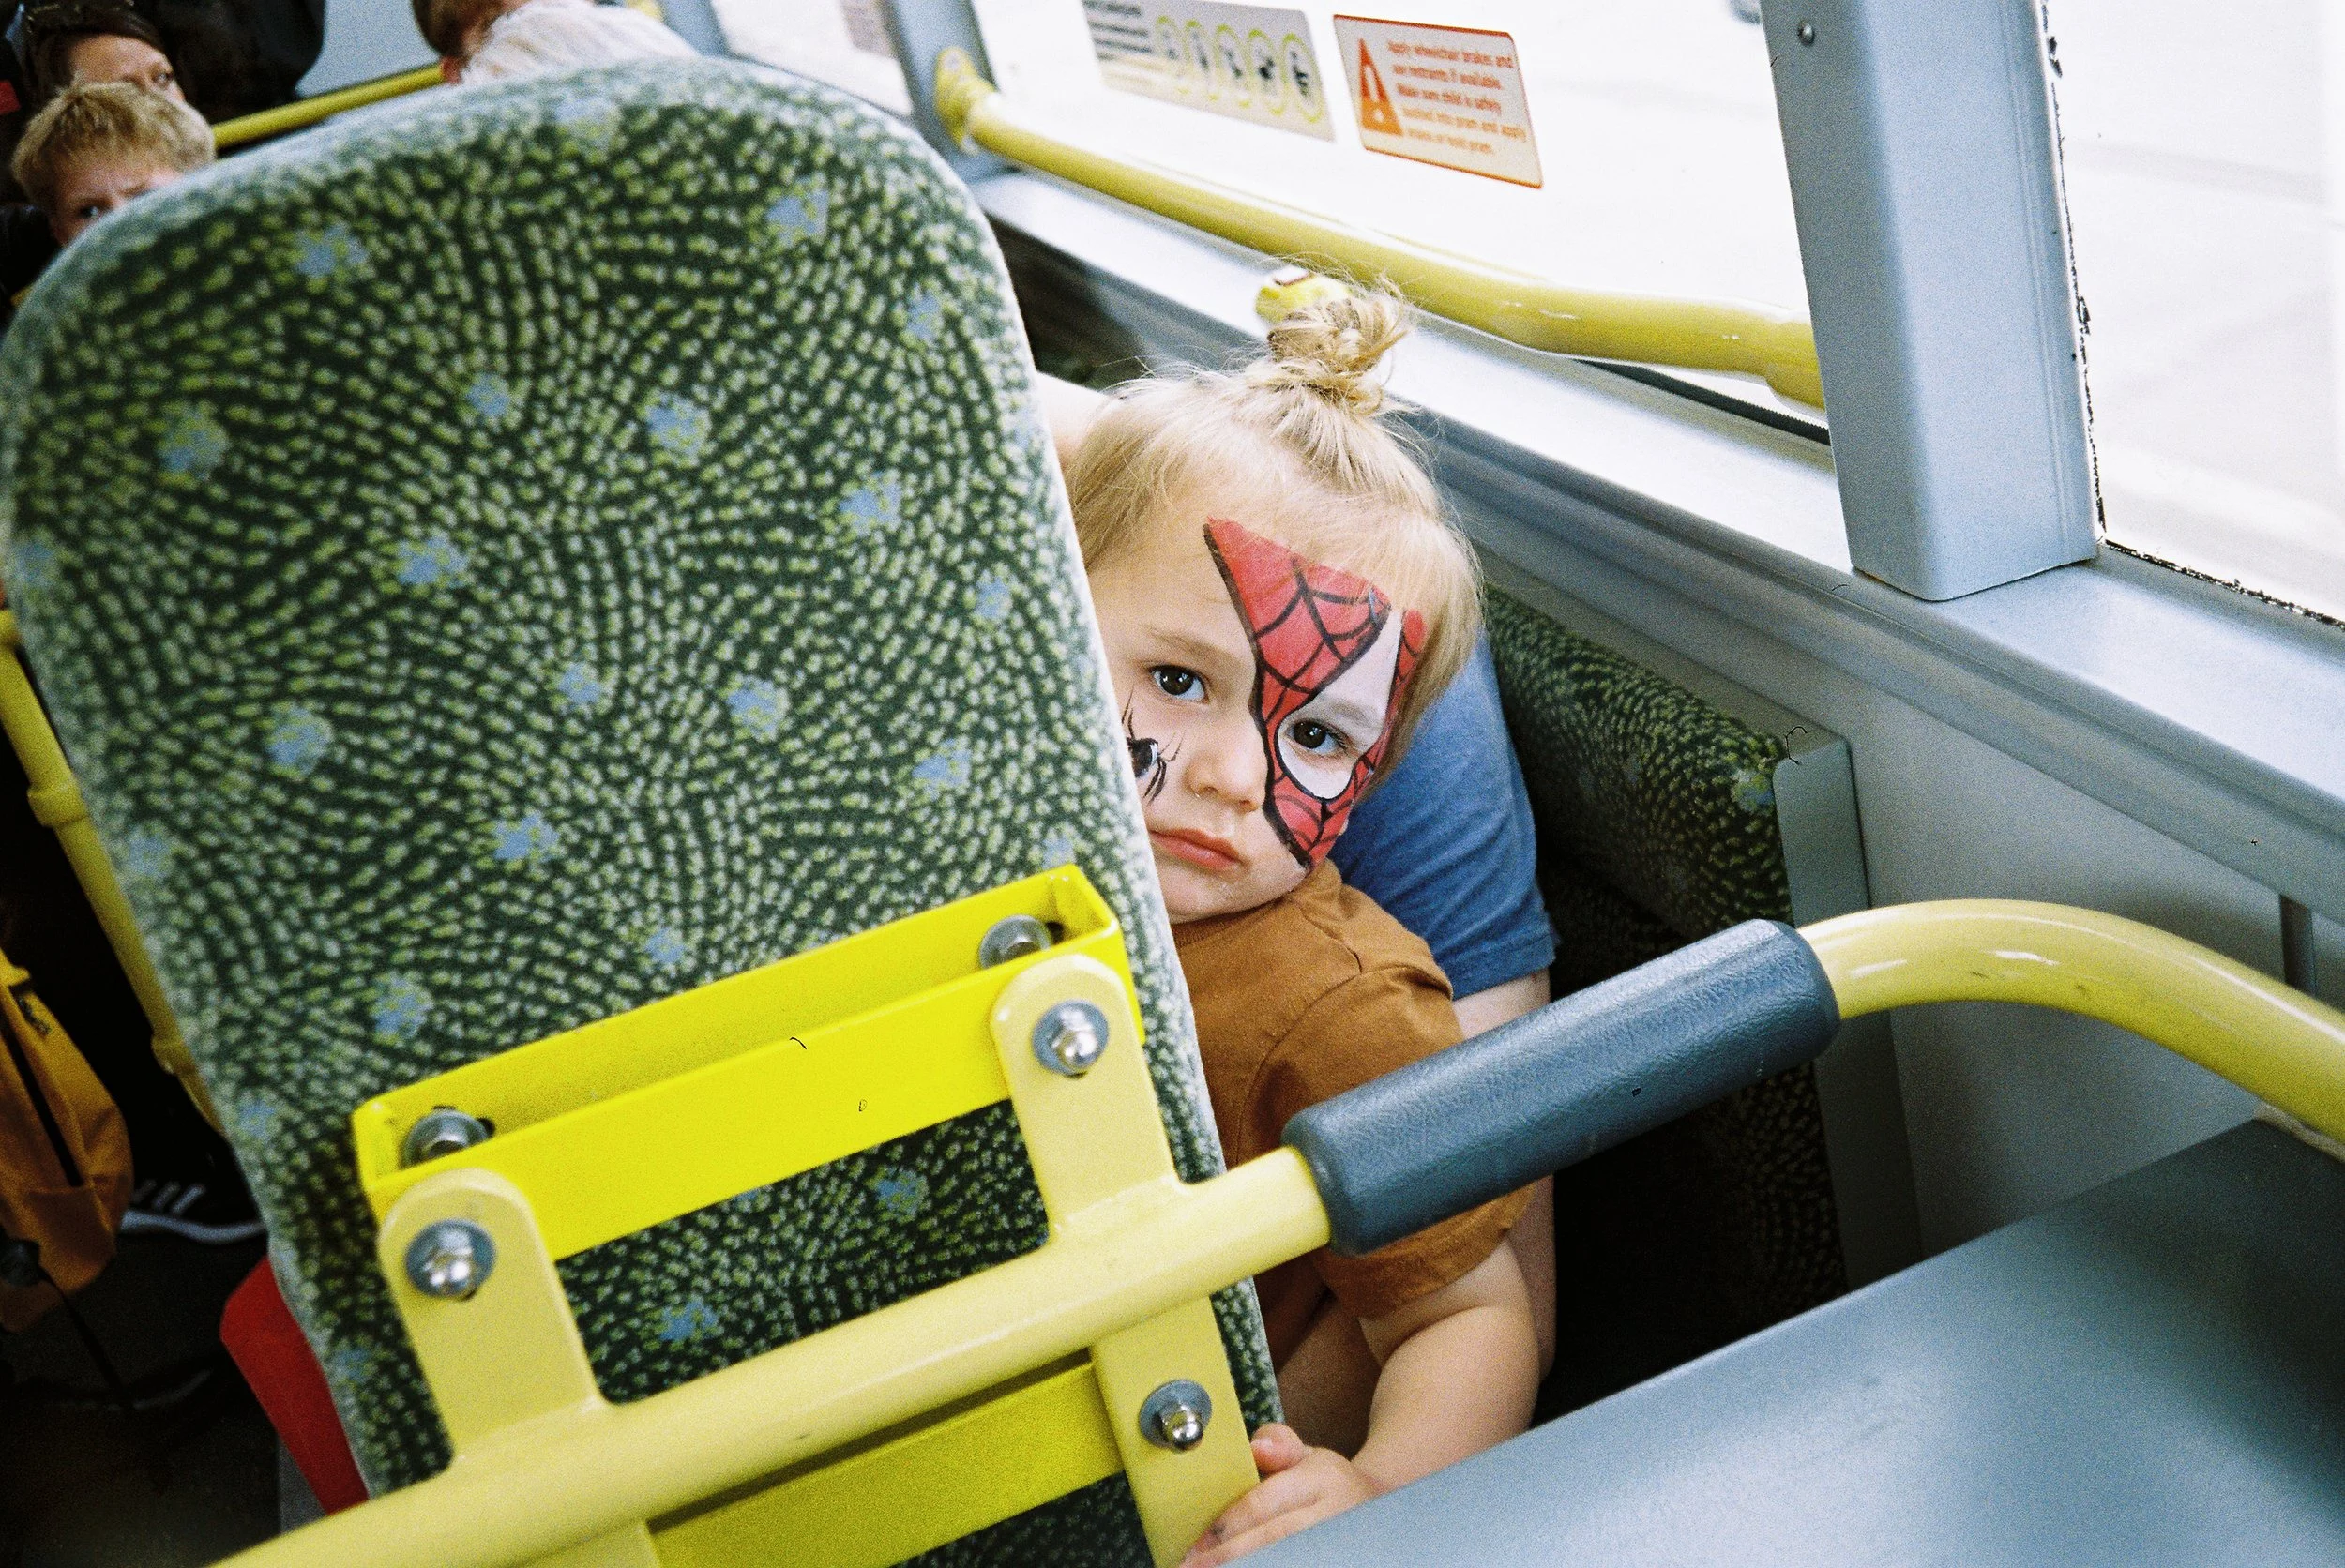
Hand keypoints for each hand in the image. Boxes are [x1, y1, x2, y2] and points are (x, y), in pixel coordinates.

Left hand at [1178, 1424, 1382, 1565]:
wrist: (1371, 1503)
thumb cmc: (1323, 1479)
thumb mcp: (1305, 1453)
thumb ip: (1278, 1445)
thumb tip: (1257, 1448)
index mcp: (1322, 1478)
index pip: (1266, 1503)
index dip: (1228, 1524)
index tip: (1197, 1541)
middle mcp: (1333, 1513)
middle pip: (1275, 1539)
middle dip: (1230, 1554)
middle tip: (1193, 1565)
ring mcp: (1337, 1541)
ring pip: (1286, 1556)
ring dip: (1245, 1565)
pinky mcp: (1335, 1557)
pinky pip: (1293, 1563)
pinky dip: (1265, 1566)